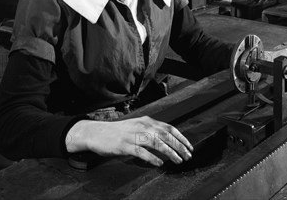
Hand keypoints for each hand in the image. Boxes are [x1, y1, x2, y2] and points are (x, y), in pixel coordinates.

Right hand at [65, 116, 192, 165]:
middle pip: (166, 135)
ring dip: (169, 153)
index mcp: (147, 121)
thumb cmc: (118, 132)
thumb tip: (168, 141)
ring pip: (156, 143)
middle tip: (188, 156)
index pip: (169, 128)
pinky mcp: (125, 145)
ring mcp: (133, 135)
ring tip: (177, 161)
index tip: (189, 147)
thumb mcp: (137, 127)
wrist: (97, 132)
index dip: (181, 138)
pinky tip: (159, 163)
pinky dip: (152, 158)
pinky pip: (142, 152)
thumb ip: (151, 131)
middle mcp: (142, 126)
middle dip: (179, 146)